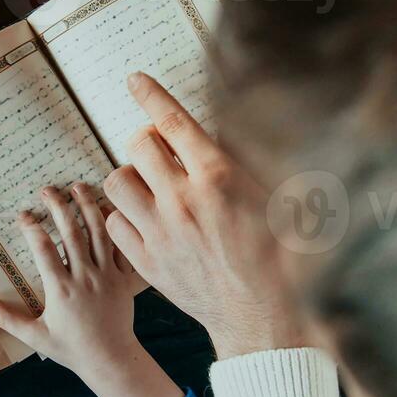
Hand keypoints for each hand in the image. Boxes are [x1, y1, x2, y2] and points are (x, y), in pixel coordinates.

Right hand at [0, 184, 181, 396]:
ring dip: (88, 207)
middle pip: (72, 232)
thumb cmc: (71, 350)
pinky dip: (116, 226)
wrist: (111, 360)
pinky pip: (122, 247)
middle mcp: (85, 278)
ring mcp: (107, 276)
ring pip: (99, 233)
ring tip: (77, 187)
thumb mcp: (35, 336)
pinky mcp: (125, 279)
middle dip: (58, 206)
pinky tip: (108, 209)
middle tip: (47, 190)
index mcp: (61, 290)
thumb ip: (6, 318)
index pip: (43, 248)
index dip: (31, 227)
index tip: (23, 215)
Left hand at [102, 71, 304, 359]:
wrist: (263, 315)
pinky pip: (116, 223)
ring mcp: (160, 232)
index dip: (151, 95)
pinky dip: (124, 216)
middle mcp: (183, 200)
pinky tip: (143, 220)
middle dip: (145, 140)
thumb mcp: (276, 197)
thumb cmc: (280, 256)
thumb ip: (243, 163)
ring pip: (117, 182)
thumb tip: (218, 137)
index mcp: (218, 178)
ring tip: (147, 186)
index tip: (135, 81)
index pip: (173, 122)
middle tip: (158, 150)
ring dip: (130, 177)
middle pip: (138, 146)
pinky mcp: (147, 261)